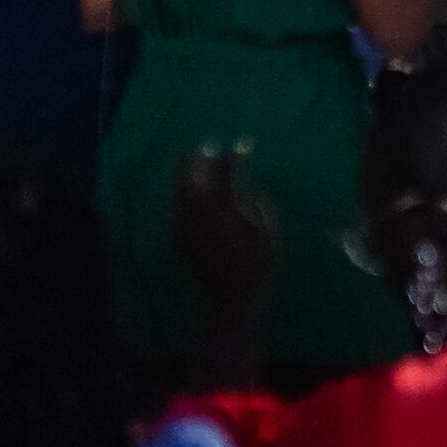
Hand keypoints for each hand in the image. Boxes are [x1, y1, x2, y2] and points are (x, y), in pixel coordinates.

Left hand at [171, 148, 277, 332]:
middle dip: (199, 158)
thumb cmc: (255, 271)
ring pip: (181, 190)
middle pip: (194, 177)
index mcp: (226, 213)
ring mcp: (186, 226)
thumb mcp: (268, 237)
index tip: (241, 144)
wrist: (228, 302)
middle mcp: (200, 215)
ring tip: (196, 159)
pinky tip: (191, 188)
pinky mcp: (179, 236)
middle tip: (207, 145)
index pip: (227, 175)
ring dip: (187, 172)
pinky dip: (184, 191)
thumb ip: (258, 209)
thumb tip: (245, 189)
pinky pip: (178, 205)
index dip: (233, 157)